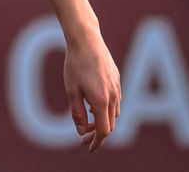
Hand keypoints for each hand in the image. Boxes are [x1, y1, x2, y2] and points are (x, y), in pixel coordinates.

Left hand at [43, 0, 121, 151]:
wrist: (86, 39)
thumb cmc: (75, 63)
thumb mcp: (71, 90)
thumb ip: (76, 112)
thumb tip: (80, 130)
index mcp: (101, 100)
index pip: (103, 130)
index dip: (96, 142)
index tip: (88, 148)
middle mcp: (113, 96)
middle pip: (110, 124)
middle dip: (97, 134)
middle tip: (83, 138)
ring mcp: (117, 87)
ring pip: (114, 113)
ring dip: (102, 120)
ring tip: (86, 120)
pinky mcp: (117, 79)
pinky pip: (115, 100)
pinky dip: (106, 108)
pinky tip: (93, 105)